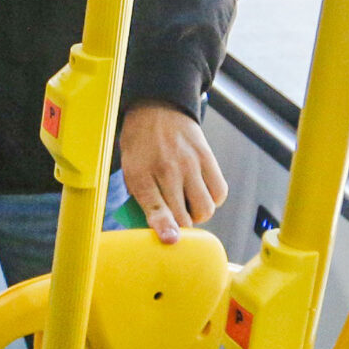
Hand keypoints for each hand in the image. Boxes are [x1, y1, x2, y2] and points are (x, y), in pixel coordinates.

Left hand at [117, 101, 226, 244]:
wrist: (157, 108)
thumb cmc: (140, 144)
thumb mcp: (129, 169)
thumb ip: (142, 198)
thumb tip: (159, 228)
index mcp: (140, 173)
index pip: (155, 207)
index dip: (165, 228)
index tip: (172, 240)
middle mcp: (167, 169)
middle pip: (184, 216)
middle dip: (181, 227)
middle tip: (175, 219)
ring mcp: (190, 163)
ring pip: (205, 208)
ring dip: (198, 215)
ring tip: (188, 206)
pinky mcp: (207, 158)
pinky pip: (219, 192)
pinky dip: (213, 200)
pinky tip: (201, 193)